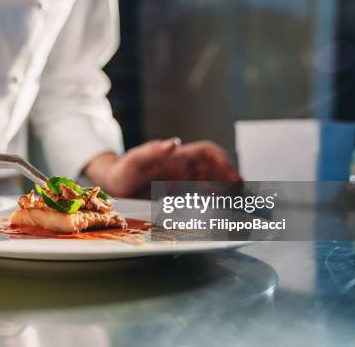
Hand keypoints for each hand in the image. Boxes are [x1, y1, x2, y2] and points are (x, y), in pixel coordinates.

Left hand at [83, 138, 240, 197]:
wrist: (111, 184)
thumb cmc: (122, 170)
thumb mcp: (134, 160)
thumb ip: (152, 152)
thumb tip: (174, 142)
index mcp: (176, 157)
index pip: (206, 153)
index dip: (222, 161)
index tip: (233, 177)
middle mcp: (182, 168)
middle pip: (214, 169)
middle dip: (231, 179)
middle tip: (244, 196)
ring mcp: (180, 181)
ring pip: (210, 183)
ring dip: (225, 191)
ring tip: (238, 205)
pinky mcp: (176, 194)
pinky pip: (200, 196)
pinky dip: (212, 202)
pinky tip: (220, 211)